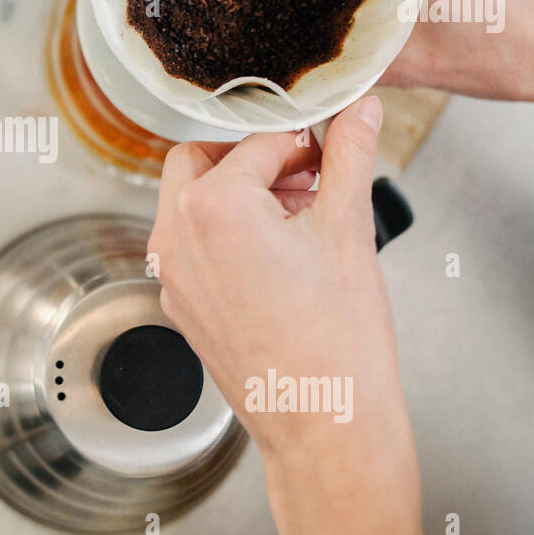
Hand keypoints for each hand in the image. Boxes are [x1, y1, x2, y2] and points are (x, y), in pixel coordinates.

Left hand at [149, 96, 429, 534]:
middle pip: (199, 160)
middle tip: (307, 178)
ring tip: (301, 219)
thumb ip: (349, 156)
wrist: (325, 426)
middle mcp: (175, 236)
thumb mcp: (348, 230)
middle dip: (252, 160)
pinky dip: (226, 235)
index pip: (257, 143)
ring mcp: (171, 275)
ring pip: (190, 203)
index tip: (329, 151)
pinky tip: (280, 257)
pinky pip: (192, 247)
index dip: (302, 143)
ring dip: (237, 194)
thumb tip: (361, 109)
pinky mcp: (179, 304)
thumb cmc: (338, 342)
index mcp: (213, 206)